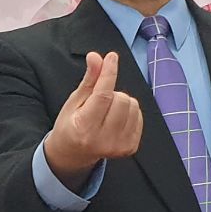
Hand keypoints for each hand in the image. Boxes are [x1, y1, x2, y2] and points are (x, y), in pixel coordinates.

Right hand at [42, 50, 142, 184]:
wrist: (73, 154)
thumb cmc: (71, 125)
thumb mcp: (74, 102)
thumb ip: (89, 80)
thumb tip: (96, 57)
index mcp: (84, 128)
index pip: (103, 95)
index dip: (109, 73)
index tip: (112, 57)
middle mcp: (102, 140)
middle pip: (120, 99)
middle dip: (112, 92)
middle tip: (99, 102)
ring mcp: (118, 146)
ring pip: (132, 105)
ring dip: (121, 101)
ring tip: (107, 110)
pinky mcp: (129, 148)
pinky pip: (139, 116)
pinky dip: (129, 111)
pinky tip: (115, 119)